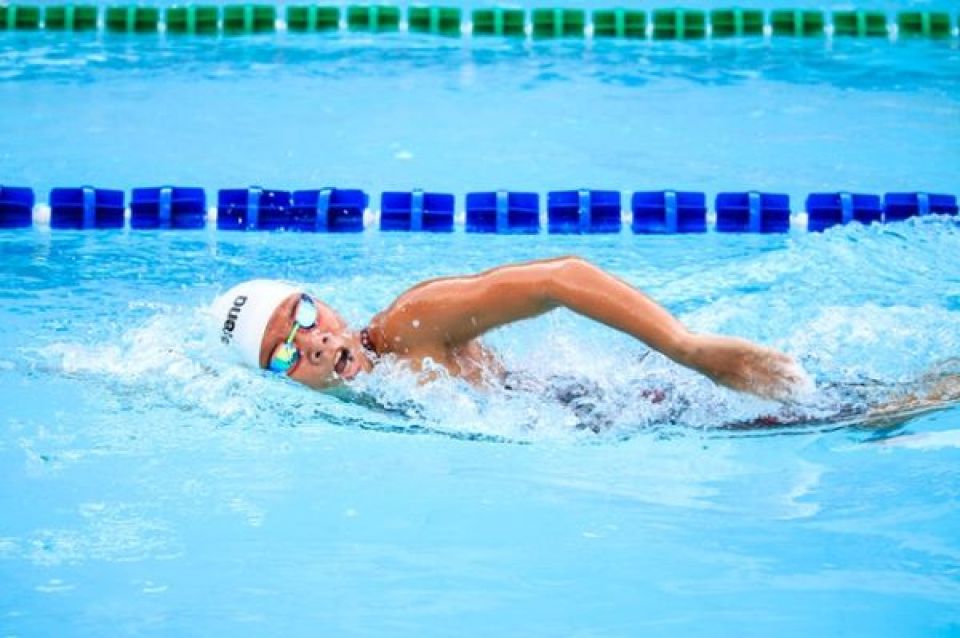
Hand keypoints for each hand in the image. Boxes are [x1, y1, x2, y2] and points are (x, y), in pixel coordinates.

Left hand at [680, 333, 812, 401]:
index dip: (780, 397)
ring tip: (804, 378)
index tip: (794, 400)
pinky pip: (766, 355)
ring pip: (772, 371)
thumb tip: (744, 384)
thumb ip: (733, 381)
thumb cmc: (704, 364)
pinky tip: (791, 361)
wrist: (690, 352)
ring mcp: (744, 363)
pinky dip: (780, 359)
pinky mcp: (744, 349)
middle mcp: (743, 377)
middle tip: (807, 391)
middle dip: (790, 388)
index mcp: (738, 386)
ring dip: (790, 375)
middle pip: (772, 385)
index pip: (764, 395)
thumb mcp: (719, 376)